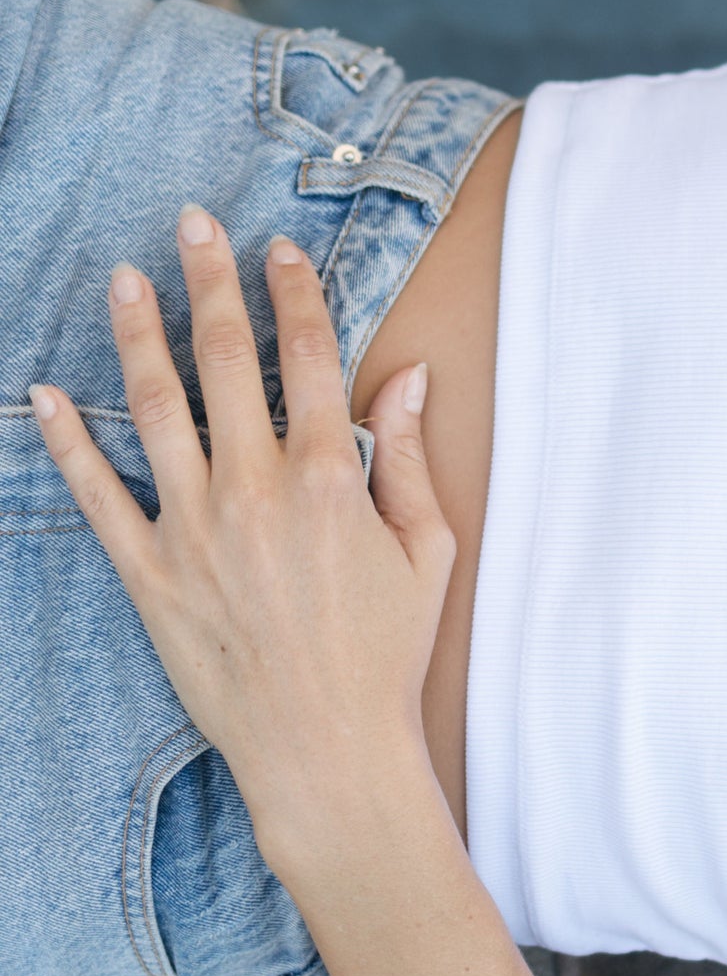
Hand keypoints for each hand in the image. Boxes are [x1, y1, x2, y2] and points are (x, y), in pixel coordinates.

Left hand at [30, 204, 456, 872]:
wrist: (326, 750)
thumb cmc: (386, 655)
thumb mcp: (428, 552)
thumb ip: (411, 460)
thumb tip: (410, 380)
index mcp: (330, 478)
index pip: (308, 357)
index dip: (294, 295)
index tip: (279, 252)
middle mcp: (255, 489)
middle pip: (225, 360)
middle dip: (209, 283)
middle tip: (192, 225)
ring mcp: (194, 529)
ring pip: (156, 408)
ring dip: (138, 335)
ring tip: (123, 280)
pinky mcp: (150, 573)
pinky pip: (99, 494)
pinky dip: (69, 442)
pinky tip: (49, 396)